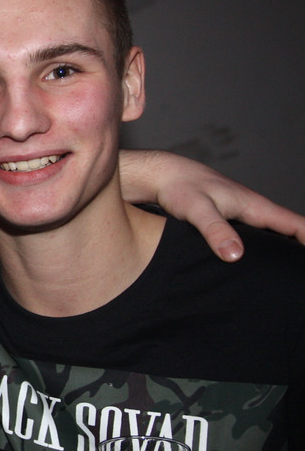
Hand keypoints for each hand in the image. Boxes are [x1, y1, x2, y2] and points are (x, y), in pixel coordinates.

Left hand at [120, 150, 304, 261]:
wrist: (159, 175)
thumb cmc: (178, 187)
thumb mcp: (198, 210)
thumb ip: (216, 230)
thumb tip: (235, 254)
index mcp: (254, 206)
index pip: (295, 224)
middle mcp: (250, 209)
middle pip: (285, 231)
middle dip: (299, 248)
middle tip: (300, 275)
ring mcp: (237, 214)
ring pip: (266, 234)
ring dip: (278, 248)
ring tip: (285, 273)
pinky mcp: (223, 219)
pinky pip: (248, 236)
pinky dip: (256, 247)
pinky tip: (249, 262)